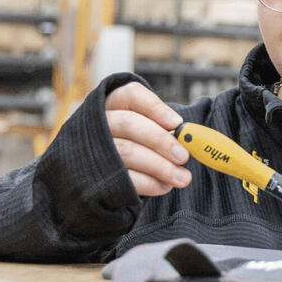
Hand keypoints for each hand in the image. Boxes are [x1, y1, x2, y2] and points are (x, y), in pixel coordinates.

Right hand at [103, 82, 190, 196]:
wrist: (99, 177)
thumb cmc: (130, 147)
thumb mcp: (141, 130)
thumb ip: (160, 129)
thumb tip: (189, 139)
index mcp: (111, 105)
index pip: (130, 95)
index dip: (155, 107)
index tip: (177, 123)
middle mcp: (97, 123)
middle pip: (128, 123)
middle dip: (160, 140)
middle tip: (184, 156)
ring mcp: (93, 150)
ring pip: (127, 152)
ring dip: (160, 166)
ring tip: (183, 177)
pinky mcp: (95, 176)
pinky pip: (124, 178)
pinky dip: (149, 183)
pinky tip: (165, 186)